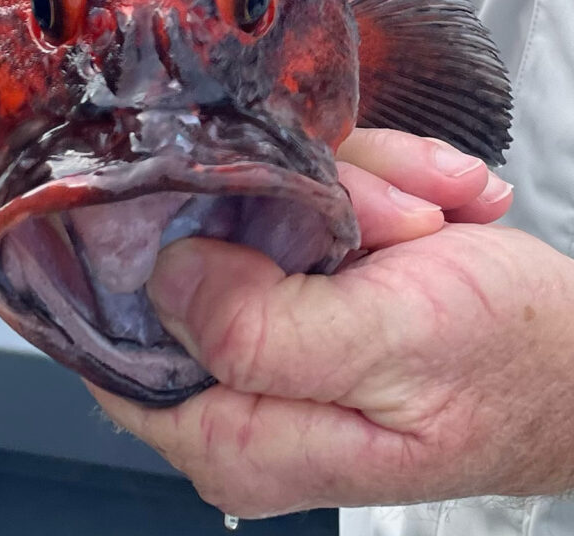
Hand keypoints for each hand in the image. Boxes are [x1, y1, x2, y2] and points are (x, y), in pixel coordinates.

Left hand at [87, 134, 540, 518]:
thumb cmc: (506, 362)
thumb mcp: (392, 345)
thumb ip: (264, 330)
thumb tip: (162, 278)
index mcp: (236, 434)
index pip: (116, 341)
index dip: (151, 254)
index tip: (227, 193)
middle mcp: (238, 389)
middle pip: (196, 251)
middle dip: (299, 207)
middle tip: (392, 217)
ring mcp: (271, 331)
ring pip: (257, 209)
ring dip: (354, 192)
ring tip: (430, 216)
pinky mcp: (305, 287)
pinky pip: (304, 206)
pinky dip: (372, 189)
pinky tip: (432, 208)